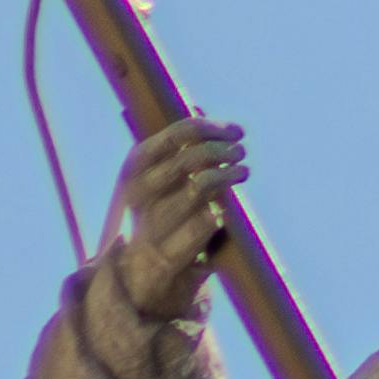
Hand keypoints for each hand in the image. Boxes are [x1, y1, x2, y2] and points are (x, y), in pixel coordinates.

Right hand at [105, 114, 249, 324]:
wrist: (139, 271)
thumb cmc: (158, 210)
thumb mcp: (158, 176)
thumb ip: (177, 146)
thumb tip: (198, 107)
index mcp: (135, 165)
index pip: (176, 135)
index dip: (211, 128)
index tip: (236, 131)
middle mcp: (140, 191)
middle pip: (190, 159)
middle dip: (222, 151)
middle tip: (240, 151)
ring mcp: (153, 222)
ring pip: (199, 187)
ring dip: (228, 176)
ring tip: (243, 171)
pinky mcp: (170, 250)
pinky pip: (206, 222)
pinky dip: (221, 210)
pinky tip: (227, 207)